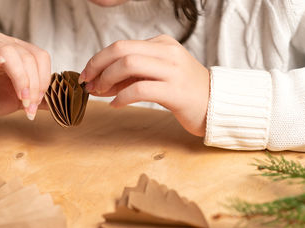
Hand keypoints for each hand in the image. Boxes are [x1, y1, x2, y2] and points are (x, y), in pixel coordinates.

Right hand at [0, 32, 50, 120]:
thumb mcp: (18, 100)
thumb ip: (37, 99)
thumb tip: (59, 103)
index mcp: (20, 54)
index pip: (41, 58)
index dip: (45, 80)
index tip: (38, 102)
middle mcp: (7, 45)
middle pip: (31, 57)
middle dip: (35, 85)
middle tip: (30, 106)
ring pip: (13, 54)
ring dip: (22, 79)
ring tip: (21, 99)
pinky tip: (0, 64)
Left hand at [79, 34, 209, 136]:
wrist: (216, 106)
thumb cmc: (183, 92)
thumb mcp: (157, 76)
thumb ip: (131, 76)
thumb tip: (99, 82)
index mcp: (162, 44)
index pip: (122, 45)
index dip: (99, 59)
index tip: (88, 74)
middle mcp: (167, 52)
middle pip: (121, 49)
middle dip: (98, 65)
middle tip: (88, 82)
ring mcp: (173, 70)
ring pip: (129, 64)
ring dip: (107, 79)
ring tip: (100, 93)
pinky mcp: (175, 91)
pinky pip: (140, 89)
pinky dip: (121, 97)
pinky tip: (115, 104)